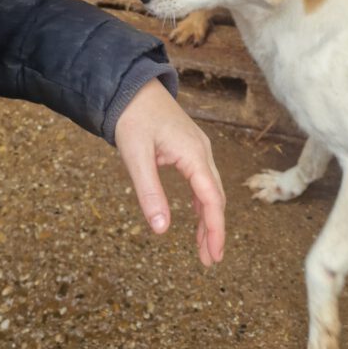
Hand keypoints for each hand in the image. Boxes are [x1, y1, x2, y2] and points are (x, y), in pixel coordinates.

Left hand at [114, 78, 225, 265]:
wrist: (131, 87)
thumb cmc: (132, 118)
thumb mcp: (136, 156)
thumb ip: (149, 192)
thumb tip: (161, 229)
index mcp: (194, 154)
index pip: (212, 199)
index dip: (215, 229)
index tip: (214, 255)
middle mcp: (202, 152)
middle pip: (216, 197)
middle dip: (215, 230)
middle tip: (209, 261)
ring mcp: (198, 150)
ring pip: (211, 190)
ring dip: (209, 219)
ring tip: (204, 249)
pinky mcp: (189, 149)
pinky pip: (202, 181)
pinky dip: (202, 203)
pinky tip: (198, 219)